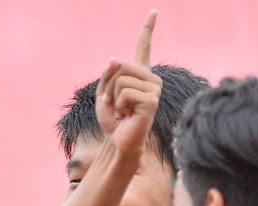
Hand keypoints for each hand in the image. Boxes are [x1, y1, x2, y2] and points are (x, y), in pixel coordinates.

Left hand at [95, 10, 161, 160]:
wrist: (118, 140)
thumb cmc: (113, 119)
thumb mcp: (103, 92)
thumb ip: (108, 74)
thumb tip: (115, 59)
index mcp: (139, 74)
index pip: (143, 46)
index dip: (148, 28)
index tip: (154, 11)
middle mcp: (150, 78)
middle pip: (120, 66)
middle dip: (109, 85)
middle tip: (117, 103)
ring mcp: (154, 89)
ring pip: (120, 80)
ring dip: (114, 97)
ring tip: (123, 110)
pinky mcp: (152, 100)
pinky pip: (125, 93)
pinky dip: (120, 105)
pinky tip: (128, 115)